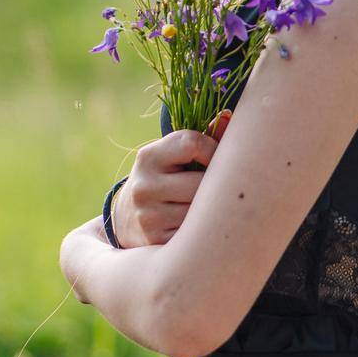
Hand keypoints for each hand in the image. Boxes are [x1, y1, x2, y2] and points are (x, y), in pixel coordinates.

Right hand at [111, 109, 231, 247]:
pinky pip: (196, 232)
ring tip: (205, 205)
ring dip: (210, 208)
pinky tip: (196, 225)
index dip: (213, 149)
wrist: (127, 220)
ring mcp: (148, 216)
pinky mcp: (156, 241)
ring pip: (201, 209)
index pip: (192, 143)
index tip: (217, 158)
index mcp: (148, 157)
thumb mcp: (171, 157)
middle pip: (201, 182)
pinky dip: (202, 228)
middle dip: (213, 184)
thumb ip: (200, 139)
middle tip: (216, 186)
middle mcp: (144, 186)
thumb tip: (229, 115)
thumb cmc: (163, 179)